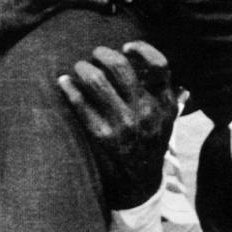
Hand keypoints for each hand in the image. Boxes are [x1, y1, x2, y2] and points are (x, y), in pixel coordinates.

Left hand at [58, 40, 179, 207]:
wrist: (140, 185)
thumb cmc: (151, 142)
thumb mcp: (167, 118)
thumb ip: (165, 93)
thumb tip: (154, 65)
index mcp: (165, 103)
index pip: (158, 64)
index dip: (141, 49)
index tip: (126, 46)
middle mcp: (147, 111)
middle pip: (122, 68)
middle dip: (103, 54)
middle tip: (95, 53)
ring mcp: (124, 125)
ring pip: (98, 82)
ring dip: (84, 68)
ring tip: (79, 66)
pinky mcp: (103, 138)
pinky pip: (81, 105)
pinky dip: (70, 89)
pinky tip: (64, 82)